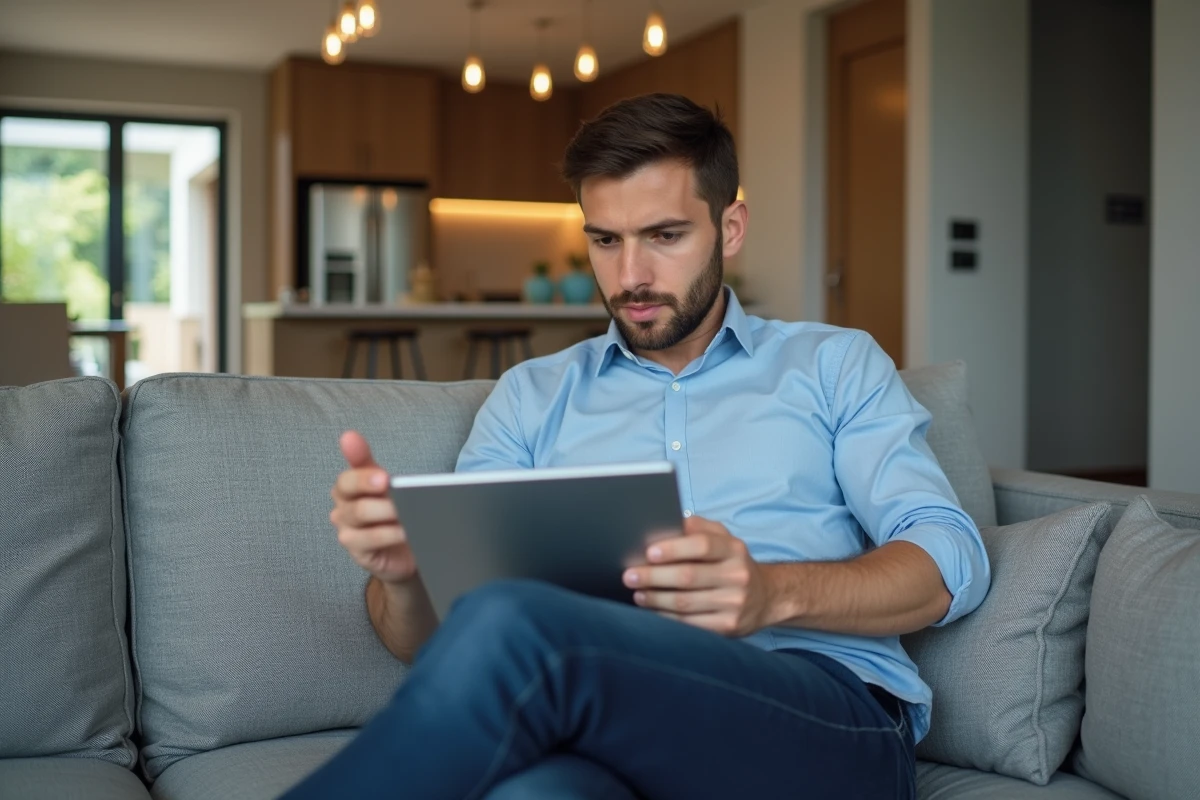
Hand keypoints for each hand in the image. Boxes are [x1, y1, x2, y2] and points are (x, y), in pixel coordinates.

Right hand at [330, 431, 417, 584]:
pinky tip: (406, 530)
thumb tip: (348, 435)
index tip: (383, 476)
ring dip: (386, 511)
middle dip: (375, 491)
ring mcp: (346, 531)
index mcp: (346, 489)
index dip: (363, 476)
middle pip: (351, 495)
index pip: (347, 478)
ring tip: (410, 510)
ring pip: (360, 515)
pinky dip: (389, 533)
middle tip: (396, 490)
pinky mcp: (356, 551)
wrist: (403, 549)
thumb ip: (366, 461)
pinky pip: (368, 540)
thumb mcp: (382, 484)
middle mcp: (342, 509)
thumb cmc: (390, 512)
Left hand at [622, 516, 774, 636]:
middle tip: (629, 576)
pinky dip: (666, 618)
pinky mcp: (728, 627)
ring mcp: (734, 603)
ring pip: (685, 603)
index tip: (649, 553)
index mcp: (734, 549)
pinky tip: (652, 612)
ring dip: (655, 599)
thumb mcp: (723, 538)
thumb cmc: (732, 563)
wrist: (766, 597)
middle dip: (653, 577)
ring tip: (637, 594)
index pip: (702, 545)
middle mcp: (737, 576)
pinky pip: (690, 624)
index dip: (674, 549)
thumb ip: (698, 527)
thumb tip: (665, 522)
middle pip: (688, 577)